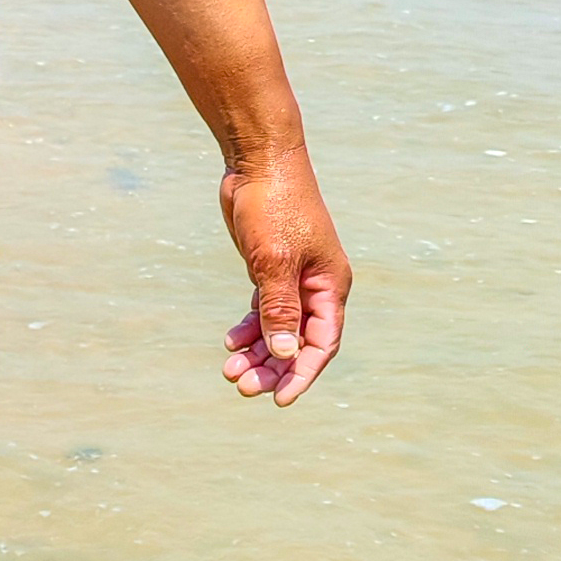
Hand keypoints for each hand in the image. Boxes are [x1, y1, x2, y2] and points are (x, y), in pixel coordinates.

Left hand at [218, 147, 349, 405]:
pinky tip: (230, 342)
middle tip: (242, 386)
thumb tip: (286, 353)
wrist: (258, 161)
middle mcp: (316, 285)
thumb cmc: (274, 206)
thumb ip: (280, 309)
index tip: (279, 400)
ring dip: (258, 351)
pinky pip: (264, 309)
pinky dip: (249, 327)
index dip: (303, 373)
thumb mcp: (275, 261)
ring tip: (230, 371)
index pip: (322, 343)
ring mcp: (293, 277)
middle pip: (299, 340)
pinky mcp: (270, 268)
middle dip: (273, 366)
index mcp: (330, 285)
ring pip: (279, 327)